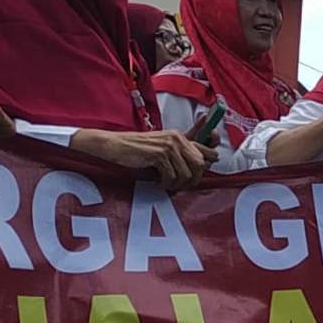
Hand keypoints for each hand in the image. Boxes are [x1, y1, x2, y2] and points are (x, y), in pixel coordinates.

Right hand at [72, 126, 216, 190]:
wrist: (113, 145)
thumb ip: (181, 153)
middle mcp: (177, 139)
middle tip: (181, 185)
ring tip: (168, 185)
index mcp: (180, 136)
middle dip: (193, 180)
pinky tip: (159, 183)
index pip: (208, 151)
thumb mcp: (162, 147)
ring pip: (187, 173)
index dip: (209, 165)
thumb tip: (204, 165)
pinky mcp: (158, 155)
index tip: (198, 175)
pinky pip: (172, 176)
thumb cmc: (137, 150)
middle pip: (200, 165)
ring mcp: (168, 146)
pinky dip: (166, 184)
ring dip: (178, 184)